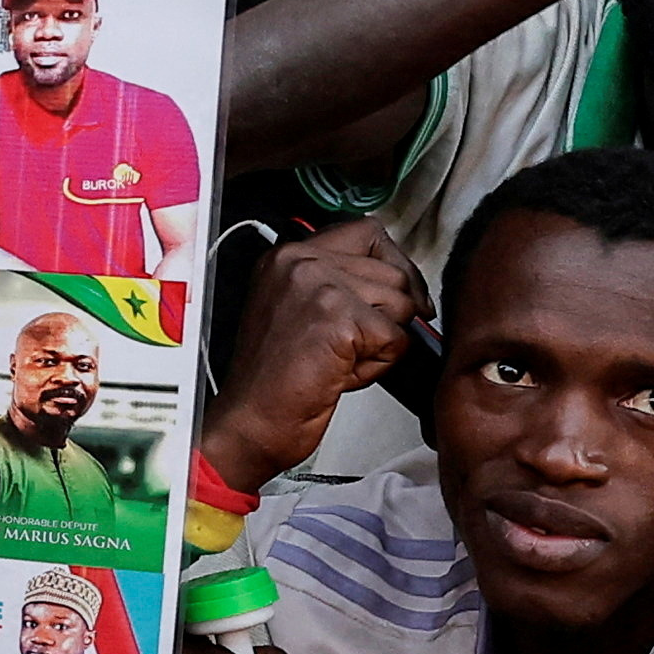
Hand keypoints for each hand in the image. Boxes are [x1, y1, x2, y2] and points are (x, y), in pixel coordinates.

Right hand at [201, 218, 418, 490]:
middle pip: (392, 271)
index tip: (401, 291)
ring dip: (384, 340)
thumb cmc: (271, 380)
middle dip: (394, 311)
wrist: (251, 422)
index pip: (366, 232)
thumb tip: (396, 281)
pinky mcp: (341, 319)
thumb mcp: (294, 310)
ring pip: (401, 303)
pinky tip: (343, 373)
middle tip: (365, 343)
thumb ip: (334, 283)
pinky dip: (380, 365)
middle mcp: (300, 261)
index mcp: (285, 256)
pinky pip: (397, 338)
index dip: (394, 264)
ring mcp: (320, 286)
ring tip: (344, 360)